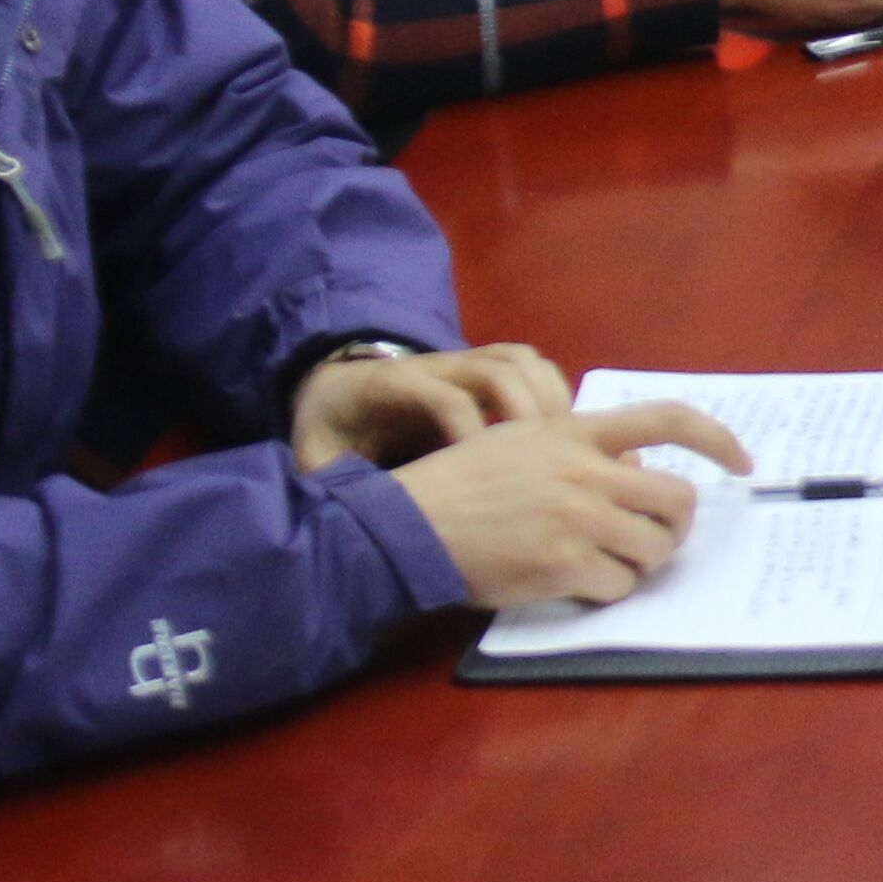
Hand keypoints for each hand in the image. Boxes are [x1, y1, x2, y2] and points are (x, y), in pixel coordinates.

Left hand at [287, 340, 570, 471]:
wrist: (332, 387)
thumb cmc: (332, 430)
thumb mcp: (315, 456)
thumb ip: (327, 482)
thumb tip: (347, 521)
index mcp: (391, 385)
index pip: (445, 398)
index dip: (472, 435)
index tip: (486, 480)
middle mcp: (435, 364)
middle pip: (497, 369)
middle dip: (526, 413)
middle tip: (547, 464)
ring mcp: (463, 360)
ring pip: (522, 361)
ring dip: (550, 400)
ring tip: (567, 452)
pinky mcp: (482, 365)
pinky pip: (531, 365)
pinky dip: (554, 394)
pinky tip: (564, 437)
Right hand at [397, 398, 757, 611]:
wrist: (411, 524)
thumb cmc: (461, 484)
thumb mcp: (520, 441)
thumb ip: (579, 449)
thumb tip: (635, 471)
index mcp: (575, 431)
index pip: (668, 418)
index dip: (718, 438)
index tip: (743, 463)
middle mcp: (585, 471)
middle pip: (677, 500)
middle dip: (674, 526)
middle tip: (653, 538)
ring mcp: (578, 519)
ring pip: (654, 548)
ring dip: (640, 562)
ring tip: (604, 562)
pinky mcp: (564, 565)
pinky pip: (620, 586)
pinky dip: (607, 591)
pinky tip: (576, 583)